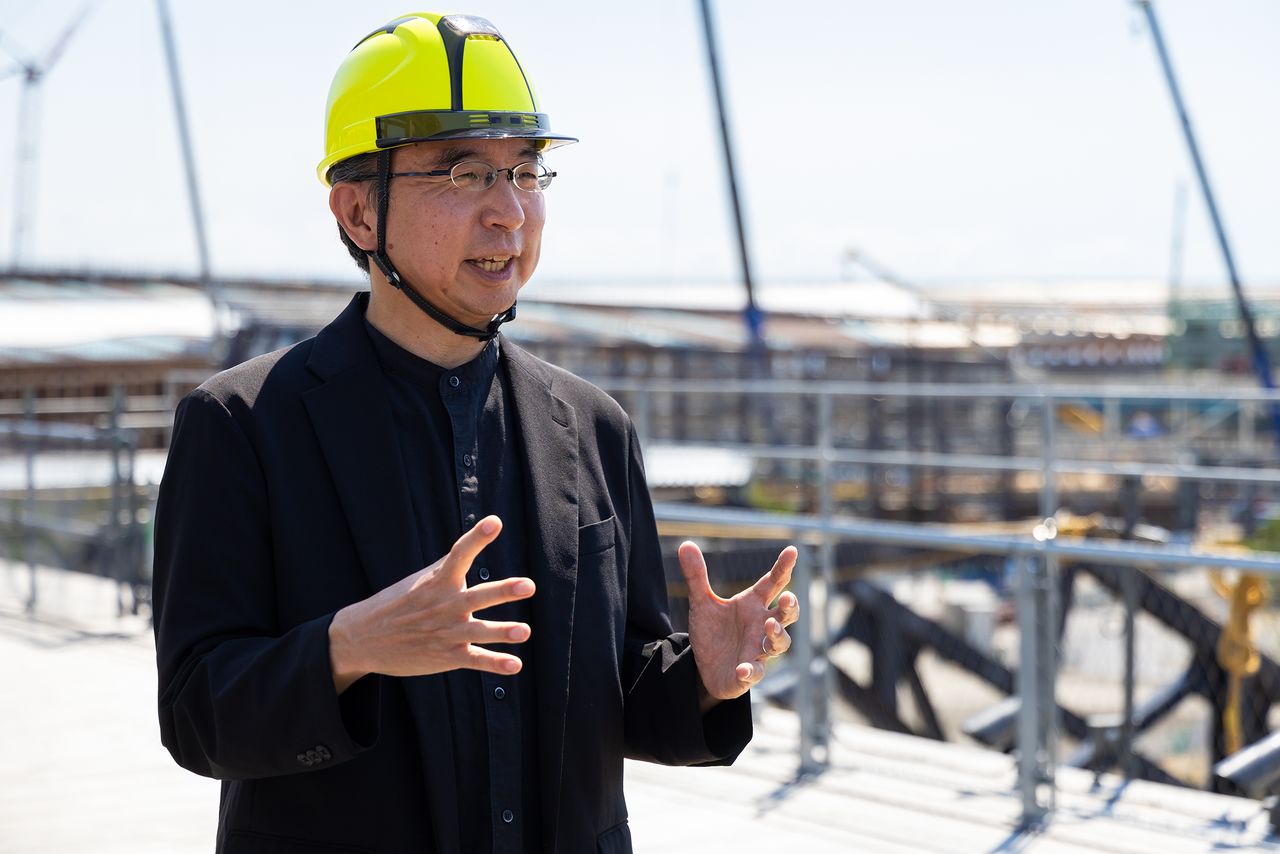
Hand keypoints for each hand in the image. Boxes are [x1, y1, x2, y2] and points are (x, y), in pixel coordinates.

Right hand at [328, 516, 534, 693]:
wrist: (361, 639)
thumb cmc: (396, 603)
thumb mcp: (419, 580)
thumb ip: (449, 565)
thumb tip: (476, 539)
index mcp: (438, 582)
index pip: (460, 554)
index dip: (477, 537)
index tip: (494, 522)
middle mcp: (445, 605)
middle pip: (477, 597)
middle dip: (503, 592)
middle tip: (528, 585)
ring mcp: (446, 633)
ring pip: (479, 632)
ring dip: (502, 632)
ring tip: (525, 631)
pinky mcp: (447, 656)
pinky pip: (475, 660)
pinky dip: (495, 664)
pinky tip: (515, 665)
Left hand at [678, 541, 799, 703]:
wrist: (705, 667)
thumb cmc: (713, 631)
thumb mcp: (702, 603)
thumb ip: (697, 576)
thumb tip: (686, 543)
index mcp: (753, 605)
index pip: (773, 583)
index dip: (783, 567)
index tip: (792, 551)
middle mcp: (762, 626)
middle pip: (785, 615)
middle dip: (790, 607)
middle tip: (786, 598)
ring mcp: (758, 650)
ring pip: (779, 644)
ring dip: (777, 636)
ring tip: (769, 627)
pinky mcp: (749, 673)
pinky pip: (755, 672)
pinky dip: (751, 670)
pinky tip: (742, 668)